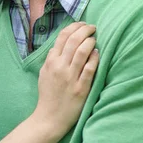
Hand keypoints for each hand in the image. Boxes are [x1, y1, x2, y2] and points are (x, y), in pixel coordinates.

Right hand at [36, 22, 98, 136]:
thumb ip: (51, 59)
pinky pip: (89, 69)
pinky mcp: (81, 88)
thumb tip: (59, 46)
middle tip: (92, 28)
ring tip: (95, 38)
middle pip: (73, 40)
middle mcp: (60, 67)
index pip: (62, 37)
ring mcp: (70, 77)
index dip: (74, 27)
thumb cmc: (48, 95)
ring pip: (81, 52)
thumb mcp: (44, 74)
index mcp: (50, 62)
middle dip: (84, 30)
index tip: (82, 25)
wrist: (49, 117)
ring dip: (90, 41)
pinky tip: (98, 53)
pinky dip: (94, 58)